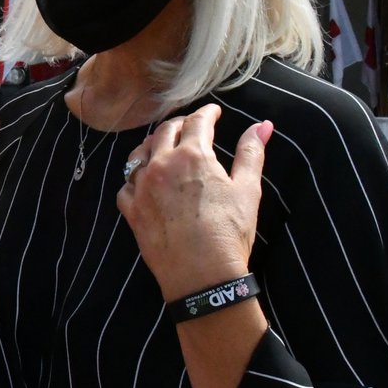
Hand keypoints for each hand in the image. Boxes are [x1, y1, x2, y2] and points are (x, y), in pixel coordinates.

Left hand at [116, 104, 271, 303]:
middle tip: (191, 126)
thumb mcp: (248, 190)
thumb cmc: (230, 233)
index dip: (207, 113)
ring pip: (139, 154)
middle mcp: (161, 165)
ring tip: (163, 146)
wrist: (203, 276)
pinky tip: (143, 180)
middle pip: (165, 131)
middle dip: (180, 124)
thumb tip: (262, 126)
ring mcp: (141, 187)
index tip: (214, 111)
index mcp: (192, 155)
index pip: (197, 121)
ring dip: (152, 145)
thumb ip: (251, 153)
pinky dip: (134, 178)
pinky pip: (126, 185)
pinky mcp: (131, 210)